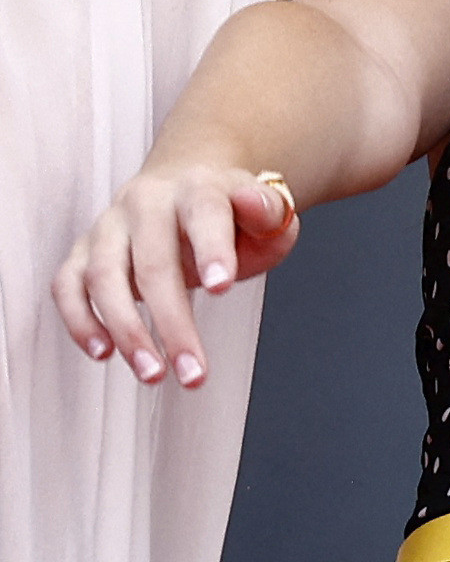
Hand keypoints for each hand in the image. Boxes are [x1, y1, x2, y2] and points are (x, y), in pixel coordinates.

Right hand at [52, 162, 298, 386]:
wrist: (187, 189)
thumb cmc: (232, 215)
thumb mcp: (268, 212)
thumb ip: (270, 211)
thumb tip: (256, 203)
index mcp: (198, 187)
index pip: (205, 215)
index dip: (212, 250)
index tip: (222, 287)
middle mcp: (146, 201)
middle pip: (153, 263)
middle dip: (172, 323)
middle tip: (193, 371)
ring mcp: (109, 226)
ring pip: (104, 277)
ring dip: (125, 331)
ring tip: (152, 374)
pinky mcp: (83, 252)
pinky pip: (68, 286)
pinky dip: (80, 320)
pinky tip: (103, 352)